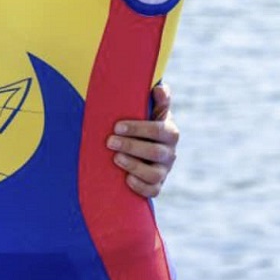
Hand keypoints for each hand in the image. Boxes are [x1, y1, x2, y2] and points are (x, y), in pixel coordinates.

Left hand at [106, 83, 178, 198]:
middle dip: (130, 146)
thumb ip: (158, 99)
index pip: (158, 130)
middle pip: (155, 153)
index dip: (137, 129)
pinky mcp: (157, 185)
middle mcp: (170, 153)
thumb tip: (160, 88)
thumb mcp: (151, 110)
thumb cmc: (143, 123)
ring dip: (133, 166)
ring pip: (154, 174)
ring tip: (116, 158)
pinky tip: (126, 179)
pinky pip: (152, 191)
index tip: (117, 126)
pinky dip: (140, 186)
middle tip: (109, 141)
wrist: (142, 146)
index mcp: (170, 132)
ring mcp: (164, 171)